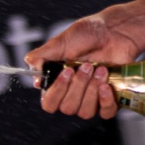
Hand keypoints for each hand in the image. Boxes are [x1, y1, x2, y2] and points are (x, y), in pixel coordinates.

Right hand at [27, 11, 143, 119]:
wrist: (115, 30)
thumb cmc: (88, 34)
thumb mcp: (62, 41)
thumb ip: (42, 55)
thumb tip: (30, 66)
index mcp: (57, 83)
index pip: (49, 103)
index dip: (56, 92)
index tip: (67, 72)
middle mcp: (73, 94)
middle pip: (68, 108)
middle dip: (78, 86)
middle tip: (86, 66)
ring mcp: (91, 98)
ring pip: (85, 112)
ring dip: (92, 90)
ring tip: (100, 69)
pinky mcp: (110, 98)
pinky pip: (106, 113)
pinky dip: (106, 101)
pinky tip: (106, 86)